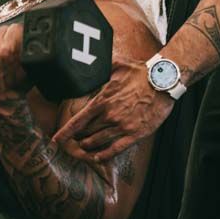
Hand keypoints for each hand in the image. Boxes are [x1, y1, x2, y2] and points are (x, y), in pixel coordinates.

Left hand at [52, 57, 174, 161]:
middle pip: (87, 132)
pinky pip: (116, 149)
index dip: (65, 132)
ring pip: (99, 141)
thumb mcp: (118, 64)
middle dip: (78, 137)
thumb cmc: (141, 72)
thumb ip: (103, 66)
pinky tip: (98, 157)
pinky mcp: (135, 134)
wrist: (163, 81)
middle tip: (74, 140)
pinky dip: (105, 155)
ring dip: (89, 146)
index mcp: (103, 100)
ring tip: (84, 147)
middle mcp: (110, 115)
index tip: (56, 139)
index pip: (78, 120)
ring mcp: (122, 126)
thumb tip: (93, 61)